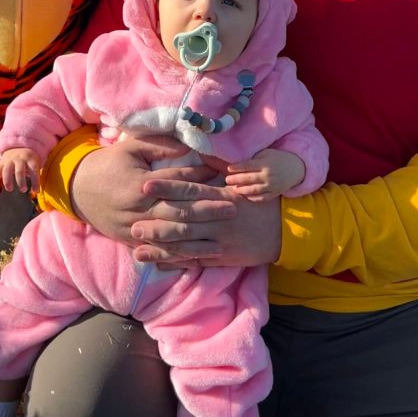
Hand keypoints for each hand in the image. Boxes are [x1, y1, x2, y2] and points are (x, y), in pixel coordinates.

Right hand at [0, 148, 41, 194]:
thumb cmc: (29, 160)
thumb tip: (36, 192)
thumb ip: (35, 176)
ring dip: (7, 182)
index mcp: (30, 159)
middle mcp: (19, 159)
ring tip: (10, 189)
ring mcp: (9, 161)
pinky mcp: (0, 164)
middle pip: (19, 171)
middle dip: (21, 181)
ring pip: (6, 171)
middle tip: (24, 189)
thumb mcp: (35, 163)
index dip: (35, 181)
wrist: (18, 146)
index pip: (33, 170)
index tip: (36, 191)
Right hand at [68, 135, 230, 245]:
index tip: (221, 177)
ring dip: (198, 241)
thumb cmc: (107, 163)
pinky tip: (196, 260)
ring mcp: (135, 229)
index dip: (201, 180)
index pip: (177, 182)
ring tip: (222, 242)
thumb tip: (186, 148)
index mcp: (140, 185)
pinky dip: (178, 258)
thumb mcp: (130, 147)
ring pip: (172, 238)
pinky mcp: (131, 242)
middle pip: (180, 212)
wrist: (77, 189)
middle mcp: (140, 210)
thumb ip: (158, 146)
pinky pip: (158, 253)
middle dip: (208, 212)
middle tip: (233, 209)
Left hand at [131, 174, 281, 267]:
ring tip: (137, 250)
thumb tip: (199, 152)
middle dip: (157, 223)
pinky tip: (159, 264)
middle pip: (183, 221)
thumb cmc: (260, 200)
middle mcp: (218, 220)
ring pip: (186, 246)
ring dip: (161, 248)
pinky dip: (177, 263)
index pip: (189, 190)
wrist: (285, 228)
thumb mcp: (242, 182)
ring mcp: (220, 241)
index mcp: (221, 197)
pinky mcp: (222, 258)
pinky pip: (196, 261)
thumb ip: (219, 171)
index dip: (167, 187)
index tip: (146, 184)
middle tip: (133, 224)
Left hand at [225, 148, 305, 201]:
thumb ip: (255, 158)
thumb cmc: (278, 158)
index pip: (248, 166)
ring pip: (255, 190)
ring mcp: (272, 186)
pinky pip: (262, 198)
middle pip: (250, 179)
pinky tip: (245, 196)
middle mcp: (269, 176)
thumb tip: (239, 163)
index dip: (237, 168)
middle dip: (237, 180)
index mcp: (266, 163)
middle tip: (226, 180)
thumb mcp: (267, 153)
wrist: (296, 168)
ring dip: (243, 190)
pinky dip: (253, 198)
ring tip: (234, 189)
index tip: (228, 169)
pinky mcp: (275, 194)